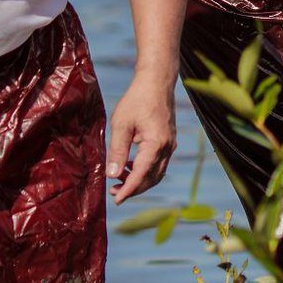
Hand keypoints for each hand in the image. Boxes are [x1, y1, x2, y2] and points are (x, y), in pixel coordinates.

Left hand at [106, 77, 175, 203]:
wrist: (156, 82)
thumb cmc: (137, 100)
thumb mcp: (121, 124)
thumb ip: (117, 151)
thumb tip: (111, 175)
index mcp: (156, 144)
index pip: (141, 174)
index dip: (128, 189)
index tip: (116, 200)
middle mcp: (167, 147)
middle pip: (152, 178)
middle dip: (134, 188)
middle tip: (114, 192)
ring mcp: (170, 145)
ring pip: (157, 173)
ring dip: (139, 180)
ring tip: (119, 180)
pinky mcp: (169, 142)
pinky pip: (159, 163)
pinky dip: (145, 170)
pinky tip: (129, 166)